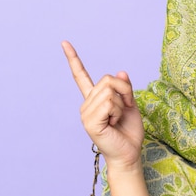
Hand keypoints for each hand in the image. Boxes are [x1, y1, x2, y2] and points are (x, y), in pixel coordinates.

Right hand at [62, 41, 143, 169]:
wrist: (129, 152)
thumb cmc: (129, 132)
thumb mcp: (130, 105)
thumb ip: (125, 88)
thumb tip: (121, 72)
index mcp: (94, 100)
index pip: (81, 76)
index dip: (73, 59)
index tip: (64, 43)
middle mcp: (87, 104)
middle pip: (108, 79)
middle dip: (124, 91)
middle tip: (124, 109)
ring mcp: (86, 113)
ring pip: (110, 91)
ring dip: (121, 104)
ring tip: (117, 119)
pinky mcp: (90, 122)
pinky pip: (109, 103)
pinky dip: (117, 112)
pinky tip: (113, 123)